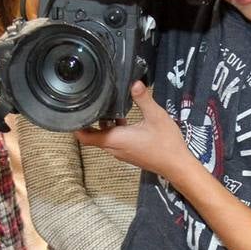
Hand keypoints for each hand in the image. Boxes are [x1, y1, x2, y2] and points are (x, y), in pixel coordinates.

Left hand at [75, 82, 193, 179]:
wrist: (177, 165)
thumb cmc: (166, 143)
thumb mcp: (156, 116)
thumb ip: (143, 99)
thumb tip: (134, 83)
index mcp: (115, 139)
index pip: (85, 137)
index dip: (76, 126)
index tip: (73, 112)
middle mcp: (114, 148)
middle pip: (93, 136)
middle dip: (90, 121)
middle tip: (89, 103)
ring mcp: (122, 152)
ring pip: (105, 138)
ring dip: (104, 125)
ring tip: (107, 107)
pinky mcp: (129, 153)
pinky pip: (115, 141)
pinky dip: (114, 130)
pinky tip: (124, 118)